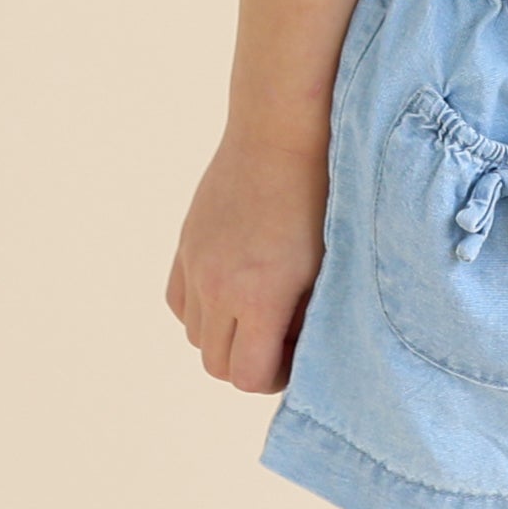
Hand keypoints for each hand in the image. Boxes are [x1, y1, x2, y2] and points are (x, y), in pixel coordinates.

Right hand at [166, 130, 327, 391]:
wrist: (281, 130)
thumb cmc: (321, 195)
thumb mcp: (327, 264)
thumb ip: (308, 316)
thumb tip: (299, 352)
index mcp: (259, 294)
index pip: (248, 376)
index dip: (275, 377)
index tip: (299, 355)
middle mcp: (217, 285)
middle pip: (216, 364)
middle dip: (250, 362)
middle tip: (284, 336)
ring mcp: (196, 263)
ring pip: (195, 335)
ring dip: (225, 336)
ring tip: (261, 308)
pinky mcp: (186, 243)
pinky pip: (180, 302)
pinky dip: (202, 310)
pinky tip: (234, 289)